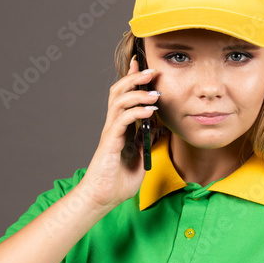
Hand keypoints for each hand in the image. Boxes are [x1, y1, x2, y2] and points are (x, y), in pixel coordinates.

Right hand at [77, 55, 161, 210]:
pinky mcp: (110, 142)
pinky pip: (122, 121)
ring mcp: (111, 132)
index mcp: (121, 127)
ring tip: (155, 93)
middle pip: (119, 91)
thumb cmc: (120, 179)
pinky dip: (137, 112)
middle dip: (135, 78)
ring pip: (119, 101)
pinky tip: (150, 111)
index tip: (144, 65)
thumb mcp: (140, 156)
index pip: (125, 96)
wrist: (104, 197)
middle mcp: (114, 125)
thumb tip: (159, 130)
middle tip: (151, 70)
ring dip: (138, 93)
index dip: (133, 79)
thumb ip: (146, 141)